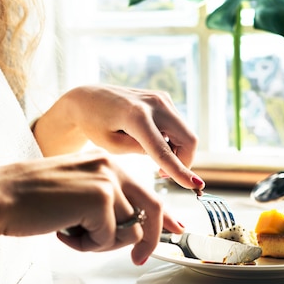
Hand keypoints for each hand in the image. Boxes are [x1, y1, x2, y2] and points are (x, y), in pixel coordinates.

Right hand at [0, 150, 182, 263]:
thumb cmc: (29, 202)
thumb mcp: (75, 197)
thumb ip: (106, 206)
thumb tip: (135, 232)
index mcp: (105, 163)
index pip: (146, 191)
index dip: (162, 215)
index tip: (175, 228)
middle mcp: (111, 167)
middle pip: (151, 209)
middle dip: (148, 240)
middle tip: (138, 260)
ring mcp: (108, 180)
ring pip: (128, 229)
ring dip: (100, 243)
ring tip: (69, 232)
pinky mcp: (100, 198)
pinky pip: (109, 238)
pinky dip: (87, 246)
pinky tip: (62, 232)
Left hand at [33, 85, 204, 189]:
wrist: (88, 99)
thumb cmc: (95, 125)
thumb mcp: (112, 146)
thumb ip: (141, 151)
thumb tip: (168, 156)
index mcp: (136, 116)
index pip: (164, 150)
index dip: (180, 171)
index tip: (196, 185)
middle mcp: (154, 104)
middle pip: (188, 140)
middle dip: (184, 162)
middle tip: (161, 174)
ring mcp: (162, 98)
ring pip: (187, 134)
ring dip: (179, 152)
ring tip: (153, 158)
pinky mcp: (164, 99)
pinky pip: (180, 126)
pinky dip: (174, 141)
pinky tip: (154, 143)